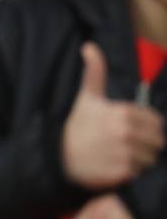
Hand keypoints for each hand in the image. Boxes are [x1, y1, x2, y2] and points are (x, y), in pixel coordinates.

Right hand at [61, 42, 164, 189]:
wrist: (60, 157)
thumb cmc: (77, 125)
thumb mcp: (87, 97)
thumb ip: (94, 72)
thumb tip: (89, 46)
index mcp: (123, 113)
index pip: (156, 122)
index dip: (146, 125)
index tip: (130, 129)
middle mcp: (126, 133)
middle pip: (157, 141)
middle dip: (145, 142)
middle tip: (126, 143)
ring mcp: (126, 153)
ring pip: (151, 157)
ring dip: (140, 158)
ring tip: (120, 154)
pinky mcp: (124, 172)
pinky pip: (142, 171)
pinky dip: (132, 170)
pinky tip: (115, 164)